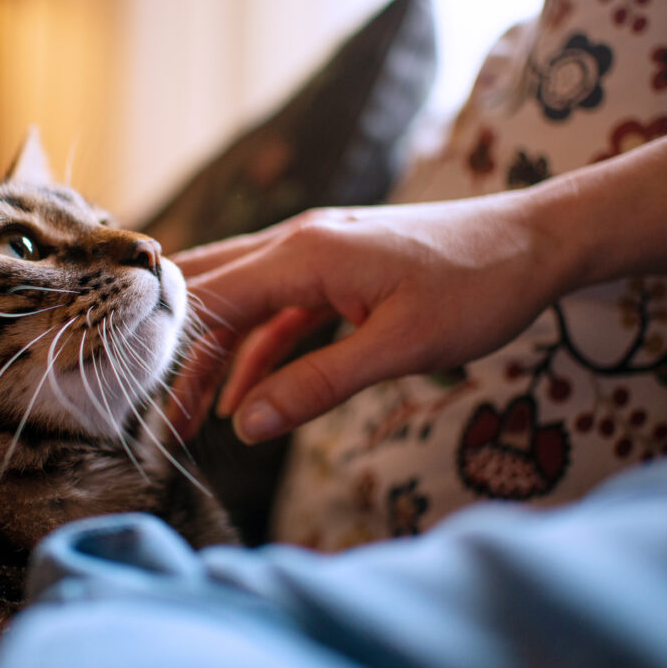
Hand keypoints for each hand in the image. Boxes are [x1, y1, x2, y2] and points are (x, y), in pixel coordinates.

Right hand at [171, 194, 569, 443]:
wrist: (538, 244)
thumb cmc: (478, 290)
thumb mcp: (401, 348)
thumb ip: (318, 385)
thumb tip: (248, 426)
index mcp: (306, 252)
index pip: (210, 296)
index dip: (166, 343)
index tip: (129, 387)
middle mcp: (300, 241)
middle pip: (213, 295)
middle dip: (177, 355)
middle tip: (149, 411)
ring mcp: (317, 252)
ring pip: (242, 304)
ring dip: (214, 359)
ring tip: (190, 422)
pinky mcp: (337, 270)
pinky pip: (279, 312)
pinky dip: (258, 352)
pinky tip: (247, 398)